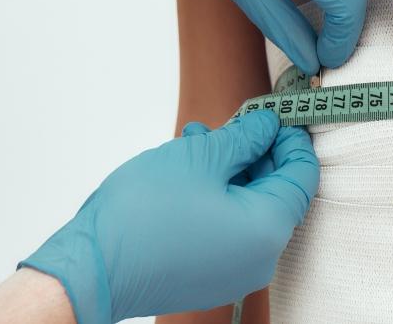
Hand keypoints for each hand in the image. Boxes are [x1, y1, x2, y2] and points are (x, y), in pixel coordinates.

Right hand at [19, 110, 318, 323]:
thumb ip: (245, 138)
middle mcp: (260, 258)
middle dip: (255, 152)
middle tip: (232, 123)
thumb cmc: (143, 214)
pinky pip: (226, 229)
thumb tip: (268, 126)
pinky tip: (187, 169)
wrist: (89, 270)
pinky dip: (215, 197)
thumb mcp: (200, 156)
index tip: (276, 115)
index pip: (302, 175)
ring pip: (246, 208)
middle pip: (274, 192)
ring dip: (229, 170)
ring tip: (197, 139)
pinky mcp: (208, 277)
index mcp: (268, 229)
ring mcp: (234, 273)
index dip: (292, 139)